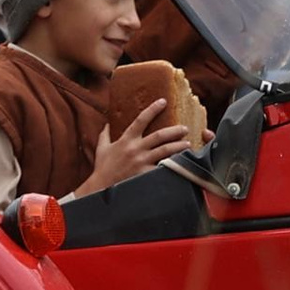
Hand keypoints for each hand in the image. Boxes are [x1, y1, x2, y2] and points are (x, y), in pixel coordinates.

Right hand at [75, 102, 191, 196]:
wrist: (101, 188)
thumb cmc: (102, 168)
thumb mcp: (102, 148)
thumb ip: (105, 135)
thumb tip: (107, 124)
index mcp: (126, 139)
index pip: (141, 119)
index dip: (153, 109)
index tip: (163, 101)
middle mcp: (136, 148)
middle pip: (159, 135)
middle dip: (174, 130)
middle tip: (185, 128)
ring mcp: (141, 161)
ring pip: (165, 150)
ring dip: (178, 146)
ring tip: (188, 144)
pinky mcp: (145, 174)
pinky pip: (162, 167)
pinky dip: (173, 164)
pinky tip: (182, 163)